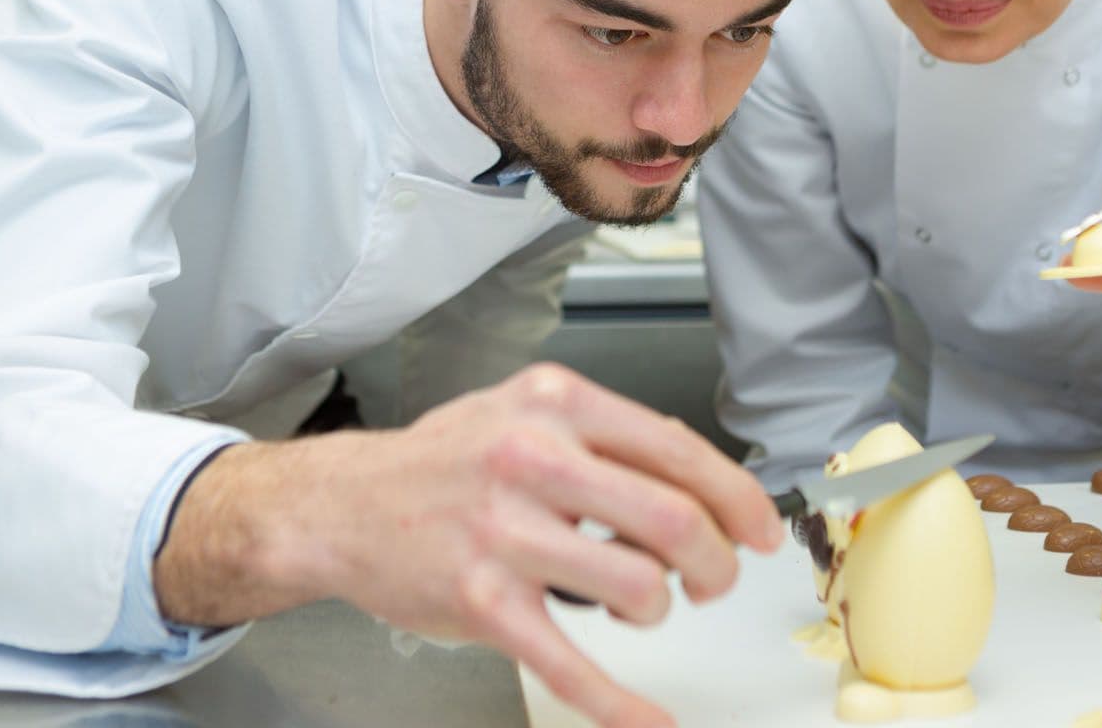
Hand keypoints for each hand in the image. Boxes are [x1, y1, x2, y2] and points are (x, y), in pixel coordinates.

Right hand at [156, 364, 782, 727]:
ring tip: (640, 609)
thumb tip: (695, 469)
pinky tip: (648, 720)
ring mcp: (503, 532)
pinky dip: (620, 703)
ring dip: (659, 612)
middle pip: (672, 518)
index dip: (738, 499)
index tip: (761, 531)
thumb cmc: (441, 461)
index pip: (678, 450)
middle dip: (714, 563)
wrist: (341, 505)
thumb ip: (606, 434)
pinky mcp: (479, 601)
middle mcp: (531, 459)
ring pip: (635, 587)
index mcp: (556, 404)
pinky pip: (568, 663)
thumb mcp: (525, 411)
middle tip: (712, 581)